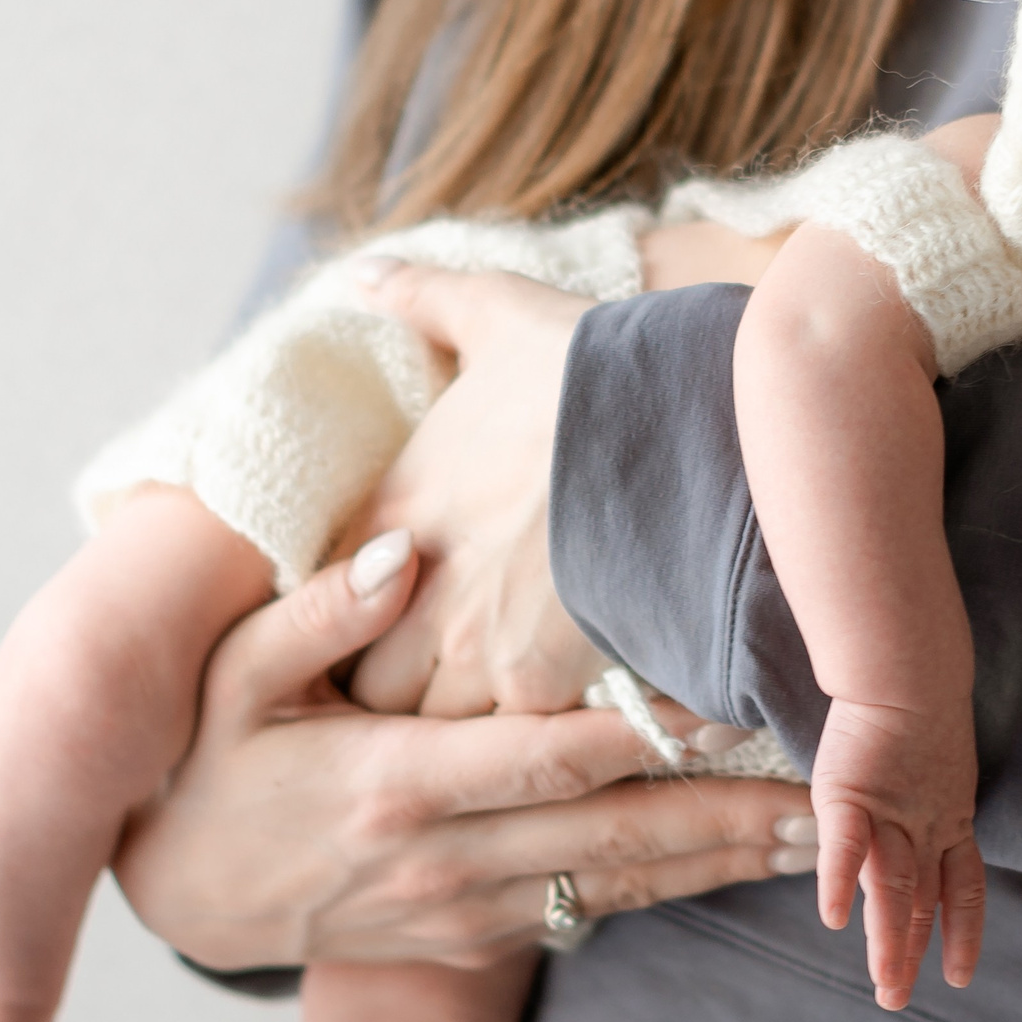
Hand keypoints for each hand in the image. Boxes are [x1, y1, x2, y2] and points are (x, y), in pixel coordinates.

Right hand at [111, 533, 815, 971]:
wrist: (178, 897)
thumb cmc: (212, 761)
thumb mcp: (228, 678)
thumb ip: (314, 614)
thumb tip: (396, 556)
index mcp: (397, 784)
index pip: (552, 753)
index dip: (650, 732)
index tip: (737, 701)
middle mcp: (446, 858)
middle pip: (618, 834)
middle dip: (733, 815)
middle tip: (837, 788)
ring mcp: (467, 909)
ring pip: (623, 885)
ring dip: (727, 862)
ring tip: (832, 834)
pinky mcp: (478, 938)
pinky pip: (595, 913)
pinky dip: (676, 890)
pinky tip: (746, 868)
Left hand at [341, 259, 604, 718]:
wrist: (695, 423)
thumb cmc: (597, 370)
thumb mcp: (501, 312)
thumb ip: (424, 297)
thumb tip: (362, 272)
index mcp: (392, 508)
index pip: (326, 599)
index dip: (359, 614)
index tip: (397, 612)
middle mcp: (410, 591)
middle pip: (366, 686)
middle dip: (398, 689)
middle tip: (446, 679)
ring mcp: (469, 650)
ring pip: (430, 731)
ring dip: (462, 727)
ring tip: (508, 716)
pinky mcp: (540, 691)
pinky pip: (510, 749)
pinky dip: (536, 744)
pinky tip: (570, 725)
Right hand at [809, 688, 985, 1012]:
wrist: (906, 665)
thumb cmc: (917, 701)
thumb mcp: (932, 763)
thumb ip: (922, 801)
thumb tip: (913, 827)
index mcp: (952, 819)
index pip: (961, 889)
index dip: (962, 933)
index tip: (960, 976)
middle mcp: (928, 825)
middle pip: (922, 899)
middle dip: (911, 953)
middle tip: (896, 1000)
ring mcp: (892, 812)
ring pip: (893, 887)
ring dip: (888, 940)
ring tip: (885, 986)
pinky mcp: (851, 794)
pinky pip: (845, 846)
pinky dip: (837, 883)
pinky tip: (832, 920)